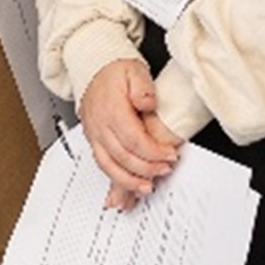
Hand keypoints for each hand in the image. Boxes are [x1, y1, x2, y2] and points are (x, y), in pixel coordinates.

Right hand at [80, 58, 181, 209]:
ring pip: (109, 166)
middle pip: (122, 156)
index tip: (170, 155)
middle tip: (165, 169)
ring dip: (129, 181)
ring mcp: (95, 136)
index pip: (133, 138)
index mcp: (111, 109)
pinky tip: (122, 194)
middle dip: (146, 168)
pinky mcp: (94, 143)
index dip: (153, 151)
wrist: (94, 73)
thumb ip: (142, 86)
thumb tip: (147, 102)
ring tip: (146, 188)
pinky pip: (102, 166)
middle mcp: (100, 126)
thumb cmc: (115, 74)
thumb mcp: (134, 71)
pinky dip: (115, 181)